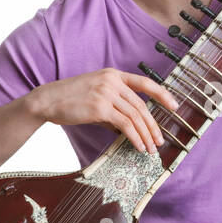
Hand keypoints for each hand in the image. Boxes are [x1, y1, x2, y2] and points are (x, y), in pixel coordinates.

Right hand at [26, 69, 178, 153]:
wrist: (47, 100)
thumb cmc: (70, 100)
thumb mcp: (95, 96)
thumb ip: (114, 107)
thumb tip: (128, 127)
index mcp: (113, 74)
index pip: (145, 82)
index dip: (162, 94)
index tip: (174, 106)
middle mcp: (112, 81)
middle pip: (141, 105)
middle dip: (153, 125)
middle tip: (159, 140)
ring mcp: (106, 93)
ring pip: (135, 116)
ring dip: (146, 134)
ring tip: (150, 148)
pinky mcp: (100, 107)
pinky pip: (125, 124)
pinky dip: (134, 137)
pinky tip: (138, 146)